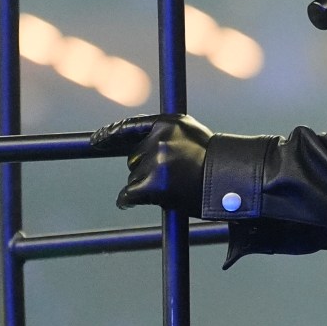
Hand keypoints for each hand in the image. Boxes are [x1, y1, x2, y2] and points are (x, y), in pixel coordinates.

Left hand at [91, 114, 212, 215]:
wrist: (232, 181)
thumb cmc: (217, 164)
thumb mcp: (194, 138)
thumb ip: (168, 138)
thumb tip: (138, 149)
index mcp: (170, 123)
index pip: (132, 127)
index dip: (111, 135)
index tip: (95, 141)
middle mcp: (160, 138)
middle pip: (134, 157)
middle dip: (144, 169)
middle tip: (171, 178)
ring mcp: (156, 160)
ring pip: (134, 177)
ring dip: (146, 185)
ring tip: (175, 188)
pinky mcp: (153, 183)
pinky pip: (128, 194)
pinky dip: (128, 200)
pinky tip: (135, 202)